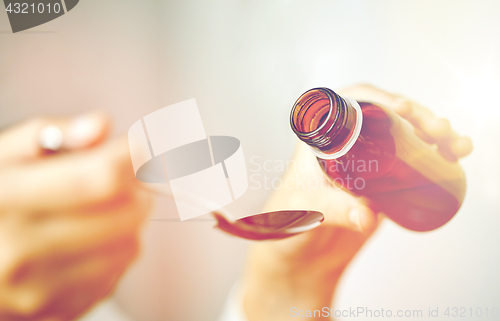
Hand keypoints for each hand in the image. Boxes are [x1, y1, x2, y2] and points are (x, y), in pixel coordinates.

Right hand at [0, 114, 152, 320]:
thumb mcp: (3, 158)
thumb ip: (51, 135)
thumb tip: (101, 125)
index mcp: (4, 200)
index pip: (96, 179)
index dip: (133, 158)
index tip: (143, 145)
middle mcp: (18, 252)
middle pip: (125, 213)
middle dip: (136, 187)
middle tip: (123, 177)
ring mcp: (40, 290)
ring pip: (130, 244)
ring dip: (129, 220)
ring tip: (102, 208)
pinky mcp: (60, 311)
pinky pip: (119, 272)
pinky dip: (116, 250)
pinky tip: (91, 240)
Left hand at [242, 84, 472, 320]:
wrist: (300, 256)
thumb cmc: (288, 226)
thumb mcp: (306, 212)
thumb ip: (332, 212)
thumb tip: (367, 215)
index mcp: (320, 139)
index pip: (349, 105)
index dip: (379, 99)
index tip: (404, 109)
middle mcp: (346, 146)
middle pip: (385, 116)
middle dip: (418, 117)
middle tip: (441, 130)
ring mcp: (367, 164)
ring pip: (403, 136)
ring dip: (433, 134)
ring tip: (458, 145)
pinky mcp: (383, 185)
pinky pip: (411, 163)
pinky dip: (434, 157)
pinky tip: (454, 159)